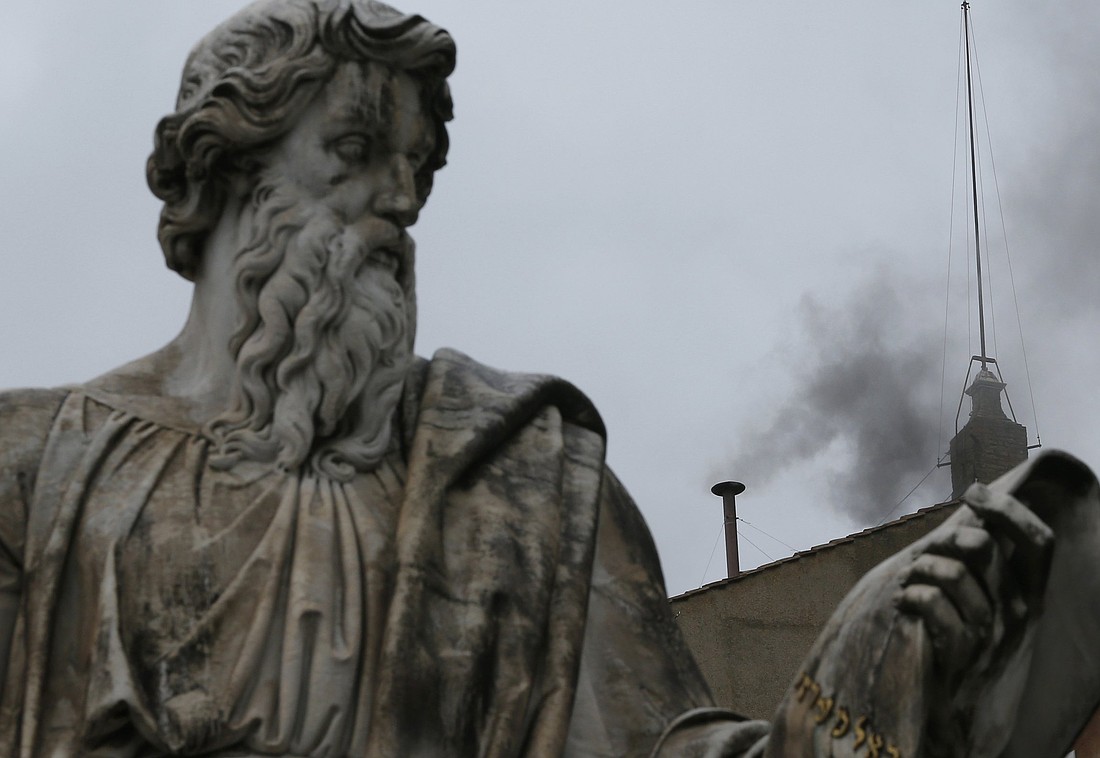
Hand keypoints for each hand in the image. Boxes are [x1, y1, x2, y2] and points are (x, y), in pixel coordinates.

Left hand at [894, 482, 1053, 678]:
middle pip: (985, 549)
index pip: (1040, 542)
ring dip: (919, 569)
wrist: (941, 707)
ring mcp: (992, 634)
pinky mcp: (963, 652)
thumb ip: (977, 557)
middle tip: (922, 555)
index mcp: (1027, 596)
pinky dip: (910, 594)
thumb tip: (976, 505)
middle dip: (941, 539)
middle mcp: (1018, 614)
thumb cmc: (948, 637)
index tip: (974, 491)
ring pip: (953, 572)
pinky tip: (905, 603)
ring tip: (909, 583)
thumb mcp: (972, 594)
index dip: (1009, 510)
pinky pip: (932, 601)